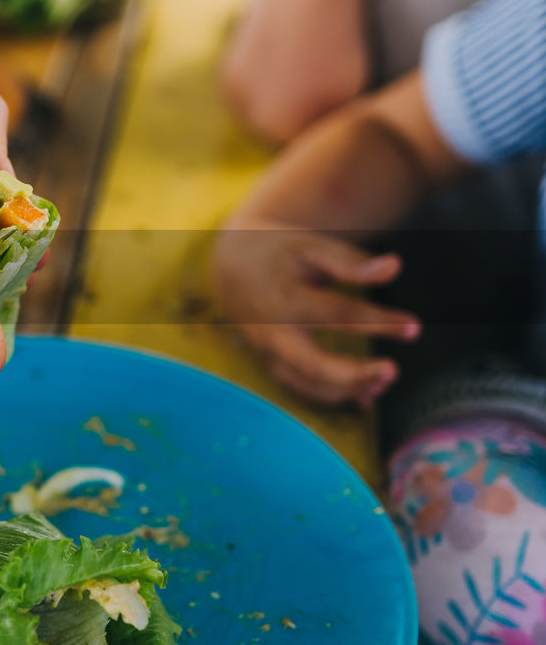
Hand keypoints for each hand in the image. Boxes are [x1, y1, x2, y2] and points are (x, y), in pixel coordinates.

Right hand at [212, 220, 420, 406]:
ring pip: (307, 385)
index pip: (338, 315)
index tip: (413, 326)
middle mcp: (274, 332)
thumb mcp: (310, 246)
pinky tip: (364, 396)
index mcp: (286, 299)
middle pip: (313, 366)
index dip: (379, 323)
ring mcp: (268, 353)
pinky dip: (332, 397)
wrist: (230, 263)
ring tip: (382, 384)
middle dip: (354, 375)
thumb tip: (394, 267)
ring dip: (346, 390)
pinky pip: (300, 389)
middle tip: (392, 370)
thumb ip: (349, 261)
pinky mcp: (269, 364)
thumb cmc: (279, 252)